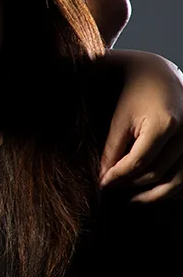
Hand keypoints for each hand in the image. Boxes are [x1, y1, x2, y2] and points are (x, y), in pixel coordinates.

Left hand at [100, 51, 182, 201]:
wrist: (160, 77)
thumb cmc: (135, 96)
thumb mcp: (119, 120)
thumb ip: (111, 150)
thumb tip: (103, 178)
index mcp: (164, 125)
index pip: (138, 162)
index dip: (117, 177)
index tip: (102, 184)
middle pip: (156, 173)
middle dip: (130, 184)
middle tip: (110, 189)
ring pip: (175, 181)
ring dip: (151, 194)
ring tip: (129, 199)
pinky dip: (169, 188)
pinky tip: (149, 192)